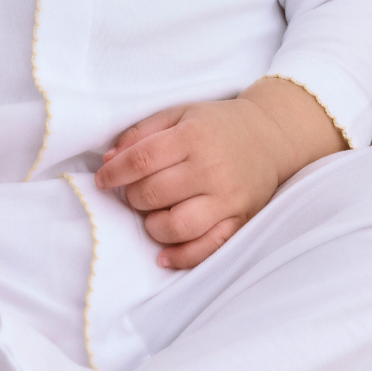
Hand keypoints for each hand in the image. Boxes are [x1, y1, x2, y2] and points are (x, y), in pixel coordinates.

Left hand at [94, 77, 345, 268]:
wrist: (268, 136)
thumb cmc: (215, 124)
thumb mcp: (179, 114)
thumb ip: (142, 133)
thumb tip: (109, 159)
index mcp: (193, 136)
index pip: (142, 160)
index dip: (116, 173)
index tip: (103, 179)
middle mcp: (211, 168)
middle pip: (155, 194)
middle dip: (133, 197)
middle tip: (132, 193)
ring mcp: (228, 198)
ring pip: (177, 226)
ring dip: (152, 226)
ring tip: (151, 215)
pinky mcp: (240, 221)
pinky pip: (207, 249)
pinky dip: (181, 257)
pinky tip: (163, 254)